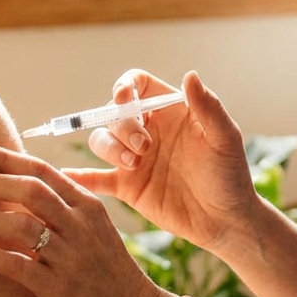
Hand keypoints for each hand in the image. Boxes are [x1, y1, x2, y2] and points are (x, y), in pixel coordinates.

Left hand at [0, 145, 168, 296]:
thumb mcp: (96, 228)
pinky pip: (18, 266)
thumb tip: (24, 184)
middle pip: (30, 190)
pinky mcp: (60, 289)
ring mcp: (71, 257)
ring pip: (21, 225)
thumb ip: (66, 206)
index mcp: (89, 206)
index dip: (8, 159)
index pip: (44, 171)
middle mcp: (81, 226)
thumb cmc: (108, 270)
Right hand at [70, 69, 259, 255]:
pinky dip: (79, 176)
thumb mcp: (224, 138)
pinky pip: (96, 179)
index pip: (136, 85)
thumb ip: (208, 107)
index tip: (125, 99)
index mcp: (169, 112)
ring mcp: (135, 159)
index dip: (125, 87)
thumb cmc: (231, 175)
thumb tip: (190, 75)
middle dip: (122, 125)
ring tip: (134, 165)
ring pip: (101, 141)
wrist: (226, 221)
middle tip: (144, 148)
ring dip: (110, 148)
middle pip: (113, 113)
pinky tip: (65, 175)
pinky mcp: (128, 187)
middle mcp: (148, 131)